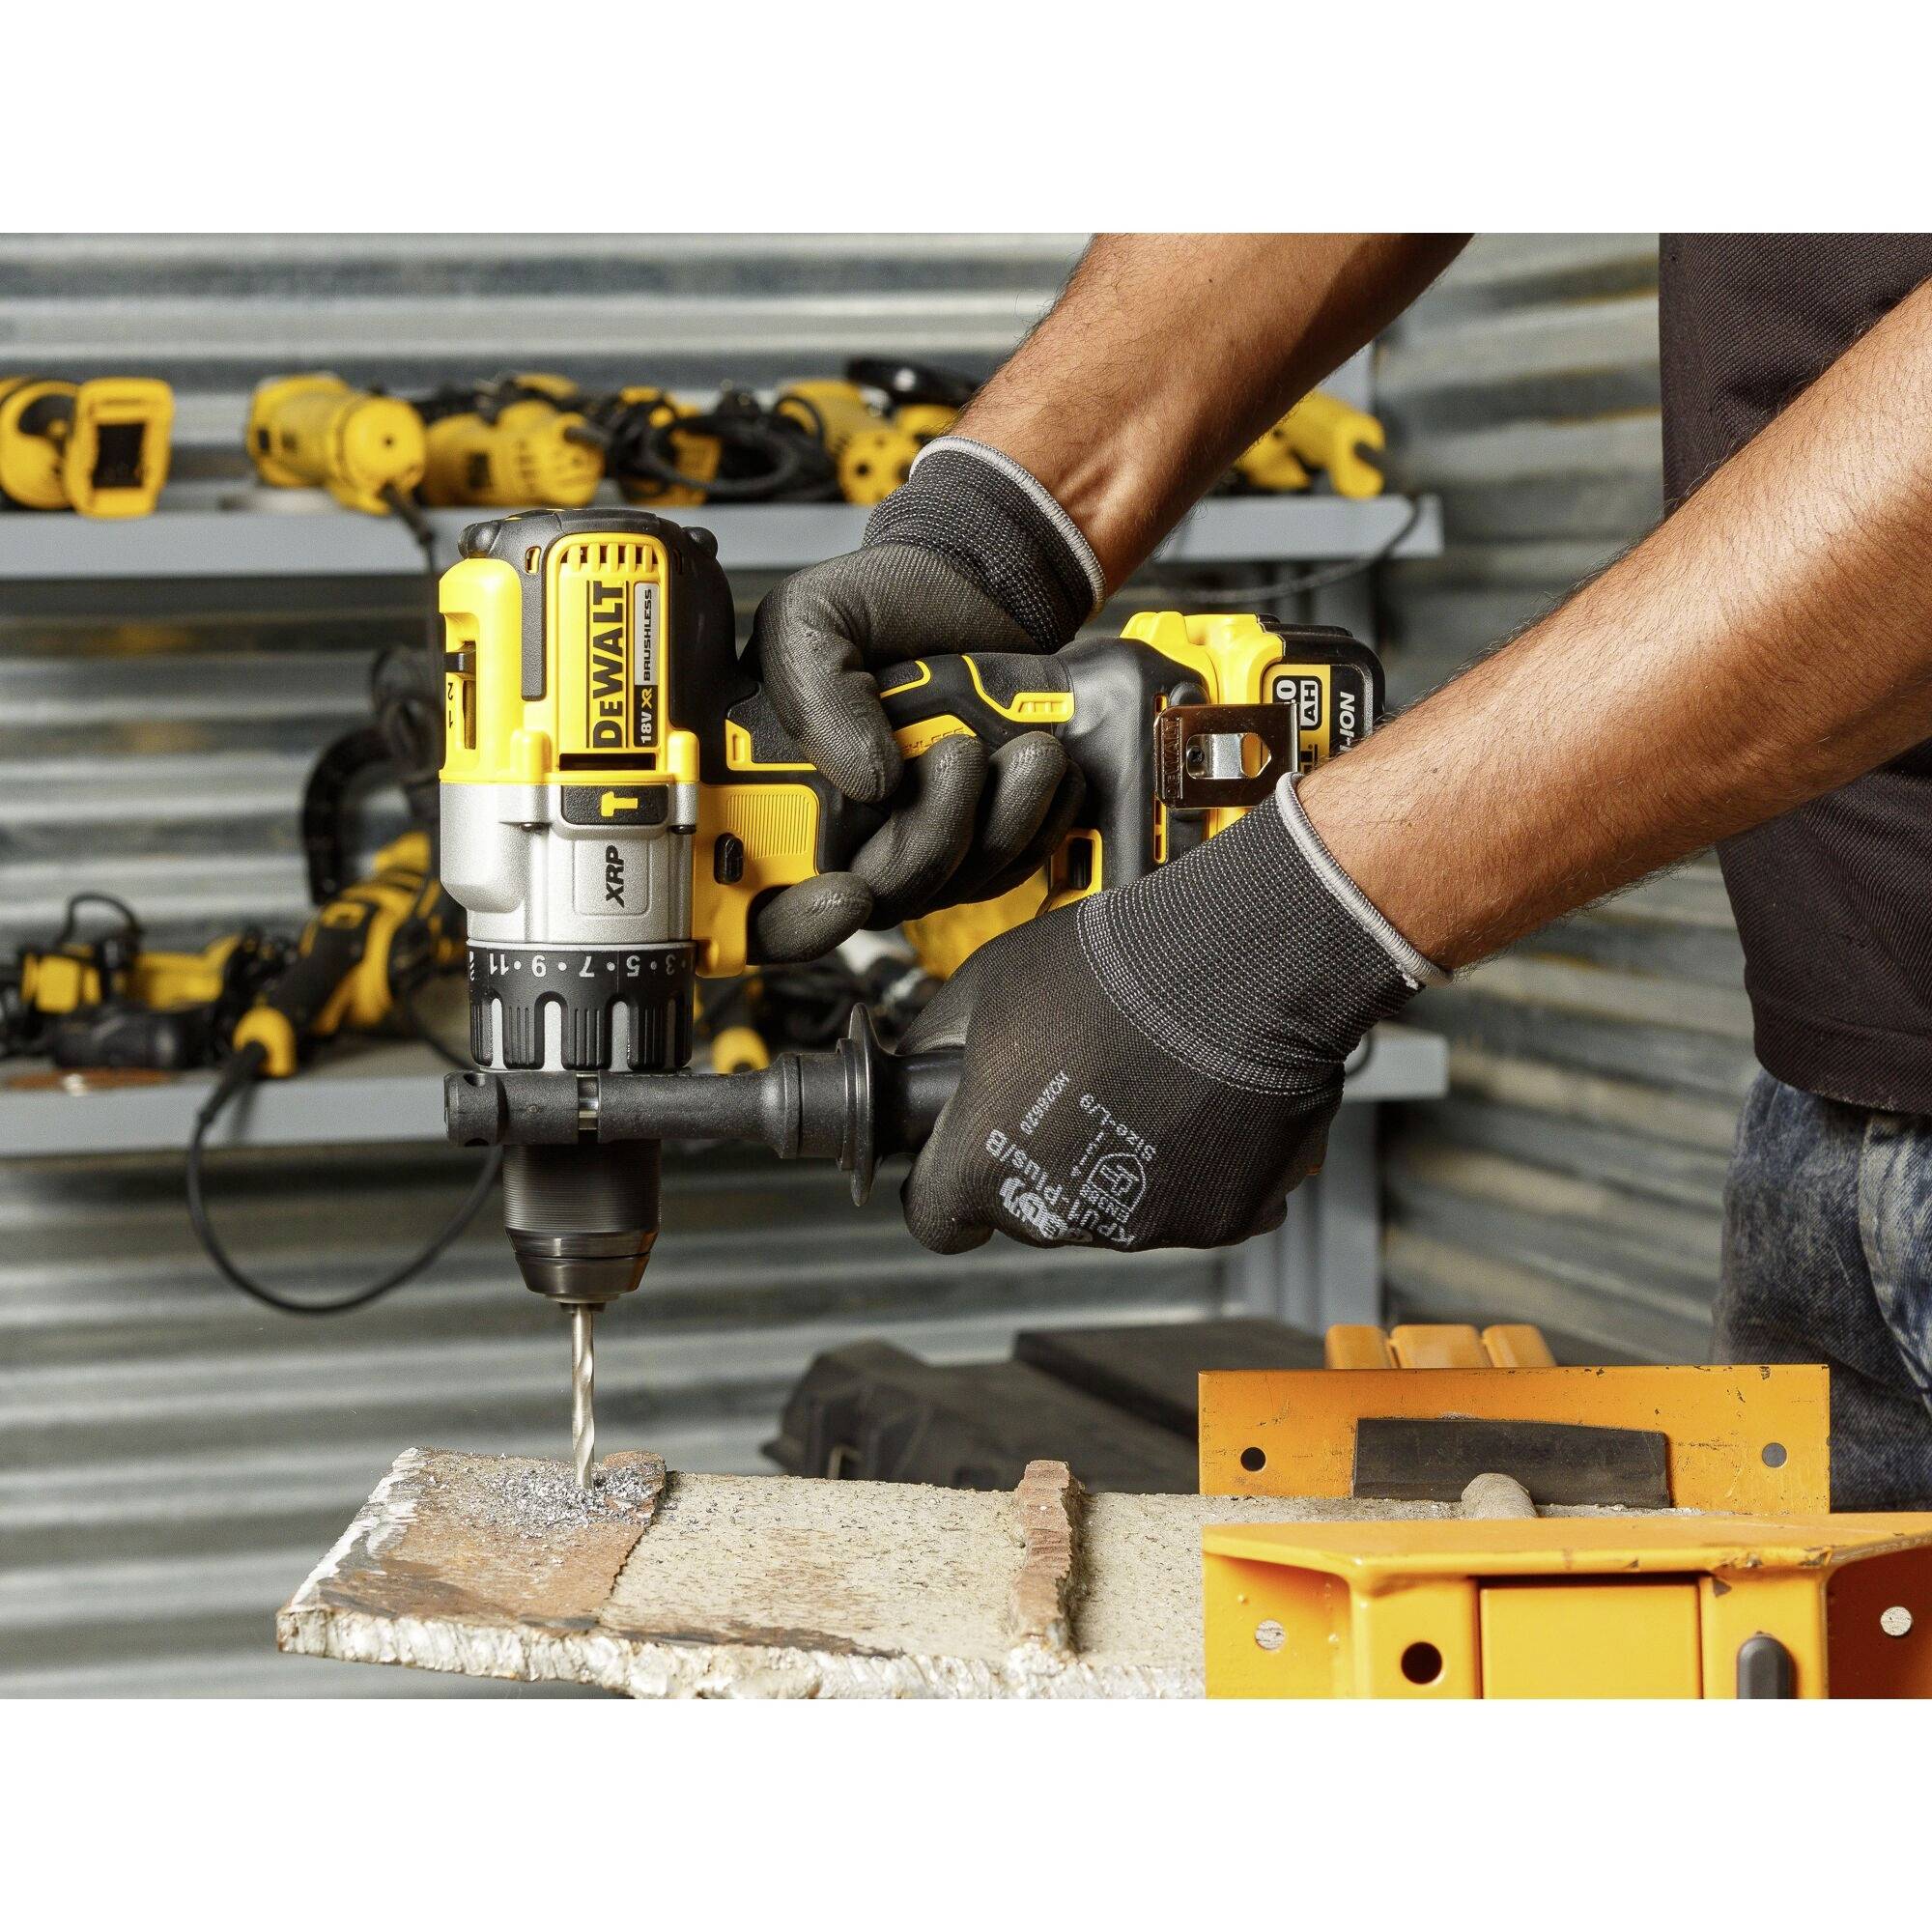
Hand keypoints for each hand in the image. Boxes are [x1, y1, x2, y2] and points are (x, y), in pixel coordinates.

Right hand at [751, 439, 1103, 961]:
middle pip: (879, 901)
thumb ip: (812, 692)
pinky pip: (1010, 867)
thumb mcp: (810, 619)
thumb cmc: (883, 603)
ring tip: (1024, 746)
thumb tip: (866, 782)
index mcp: (774, 794)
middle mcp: (841, 833)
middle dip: (929, 841)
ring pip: (954, 888)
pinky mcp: (979, 837)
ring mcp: (912, 841)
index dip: (795, 925)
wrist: (976, 584)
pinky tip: (1048, 770)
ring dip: (1000, 822)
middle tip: (959, 754)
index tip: (847, 895)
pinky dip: (1040, 825)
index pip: (760, 906)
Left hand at [895, 778, 1444, 1252]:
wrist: (1244, 964)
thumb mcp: (986, 983)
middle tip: (1079, 1086)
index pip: (937, 1218)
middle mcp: (1061, 1214)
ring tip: (1150, 1082)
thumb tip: (916, 1068)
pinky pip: (1192, 1205)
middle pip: (1030, 1212)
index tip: (965, 1150)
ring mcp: (1145, 1225)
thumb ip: (937, 1044)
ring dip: (1117, 1164)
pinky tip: (1203, 1103)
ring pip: (1112, 1212)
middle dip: (1041, 1160)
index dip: (945, 1182)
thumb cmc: (1112, 964)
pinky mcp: (1221, 1221)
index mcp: (985, 1165)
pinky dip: (1194, 1168)